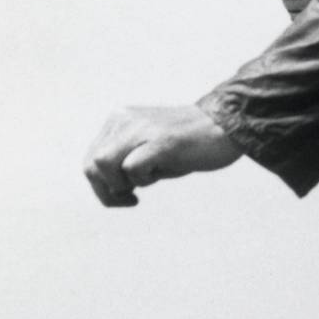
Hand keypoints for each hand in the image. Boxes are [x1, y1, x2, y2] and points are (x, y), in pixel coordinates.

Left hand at [84, 104, 242, 205]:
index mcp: (120, 119)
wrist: (227, 127)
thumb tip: (107, 189)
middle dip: (106, 191)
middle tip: (130, 199)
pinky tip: (161, 176)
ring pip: (103, 164)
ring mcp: (141, 128)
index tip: (125, 196)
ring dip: (121, 184)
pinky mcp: (159, 141)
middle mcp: (125, 120)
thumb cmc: (190, 145)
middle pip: (92, 164)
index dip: (102, 186)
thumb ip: (125, 160)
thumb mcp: (150, 148)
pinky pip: (131, 168)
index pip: (91, 159)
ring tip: (147, 182)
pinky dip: (142, 180)